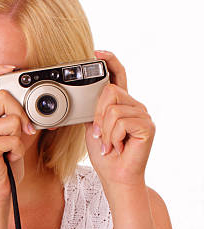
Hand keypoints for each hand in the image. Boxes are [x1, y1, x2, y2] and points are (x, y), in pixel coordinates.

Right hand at [0, 64, 36, 202]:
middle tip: (24, 131)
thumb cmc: (6, 164)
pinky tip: (9, 159)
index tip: (12, 66)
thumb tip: (39, 107)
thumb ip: (19, 118)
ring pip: (12, 119)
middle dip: (21, 113)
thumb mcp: (15, 135)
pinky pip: (13, 139)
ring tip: (11, 150)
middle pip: (3, 97)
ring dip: (19, 137)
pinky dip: (17, 151)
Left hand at [84, 50, 155, 191]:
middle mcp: (135, 105)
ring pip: (113, 109)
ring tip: (110, 144)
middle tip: (100, 136)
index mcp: (122, 103)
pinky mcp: (147, 126)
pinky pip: (120, 122)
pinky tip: (118, 147)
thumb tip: (81, 96)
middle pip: (109, 91)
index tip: (96, 52)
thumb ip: (92, 109)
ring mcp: (143, 114)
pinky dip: (113, 137)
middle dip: (98, 115)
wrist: (115, 176)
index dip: (110, 61)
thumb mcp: (93, 127)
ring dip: (105, 131)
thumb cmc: (105, 154)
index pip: (119, 75)